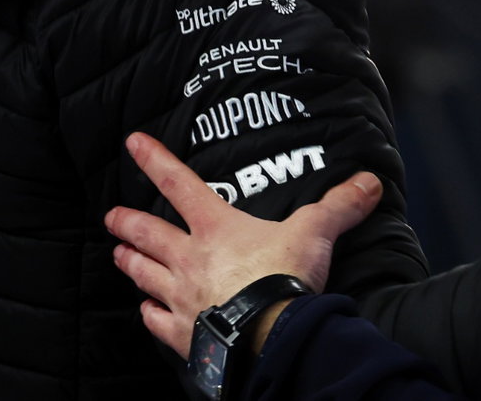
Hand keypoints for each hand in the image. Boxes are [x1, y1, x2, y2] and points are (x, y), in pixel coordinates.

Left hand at [105, 131, 382, 357]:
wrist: (267, 336)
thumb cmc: (284, 278)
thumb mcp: (315, 233)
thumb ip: (339, 206)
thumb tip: (369, 181)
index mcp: (216, 228)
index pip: (179, 185)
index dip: (155, 160)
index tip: (132, 143)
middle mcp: (189, 259)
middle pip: (149, 234)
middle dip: (127, 222)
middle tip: (111, 216)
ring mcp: (181, 297)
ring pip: (144, 275)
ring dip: (131, 263)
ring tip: (118, 255)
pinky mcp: (182, 333)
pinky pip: (156, 321)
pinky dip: (149, 314)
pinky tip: (145, 311)